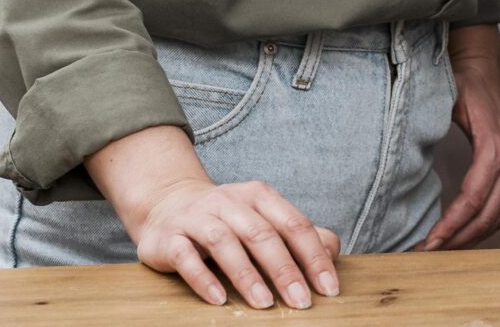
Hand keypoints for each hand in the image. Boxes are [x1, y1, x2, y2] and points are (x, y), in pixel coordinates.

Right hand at [126, 169, 340, 309]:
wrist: (167, 205)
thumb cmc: (227, 220)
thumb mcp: (263, 219)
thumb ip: (297, 234)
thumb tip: (332, 251)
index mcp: (259, 196)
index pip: (294, 224)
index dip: (314, 257)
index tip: (329, 289)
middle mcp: (229, 202)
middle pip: (262, 234)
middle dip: (285, 270)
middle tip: (301, 301)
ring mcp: (197, 217)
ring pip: (224, 242)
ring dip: (247, 275)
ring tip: (265, 303)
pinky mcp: (169, 237)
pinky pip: (185, 256)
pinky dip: (203, 278)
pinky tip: (219, 299)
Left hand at [417, 25, 499, 249]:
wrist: (484, 68)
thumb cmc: (461, 83)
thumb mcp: (445, 100)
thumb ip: (430, 128)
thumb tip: (401, 158)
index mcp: (495, 148)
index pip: (473, 199)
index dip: (451, 225)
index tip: (428, 243)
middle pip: (487, 216)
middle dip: (457, 240)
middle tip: (425, 255)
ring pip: (496, 218)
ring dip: (468, 239)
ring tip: (437, 252)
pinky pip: (499, 210)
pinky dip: (479, 228)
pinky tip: (455, 236)